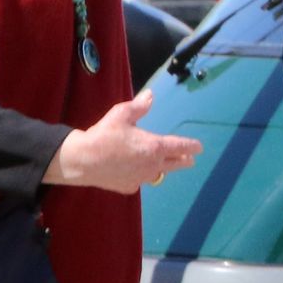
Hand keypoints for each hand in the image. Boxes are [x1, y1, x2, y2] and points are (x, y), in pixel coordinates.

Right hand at [43, 89, 201, 193]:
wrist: (83, 161)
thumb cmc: (104, 135)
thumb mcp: (121, 114)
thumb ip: (139, 106)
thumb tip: (150, 95)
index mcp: (154, 147)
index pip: (180, 147)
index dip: (191, 146)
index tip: (199, 147)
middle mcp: (153, 165)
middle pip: (175, 164)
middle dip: (184, 160)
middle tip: (189, 159)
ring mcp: (141, 179)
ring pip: (158, 174)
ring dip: (163, 168)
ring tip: (164, 165)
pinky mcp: (129, 187)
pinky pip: (140, 181)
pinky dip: (141, 175)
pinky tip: (134, 171)